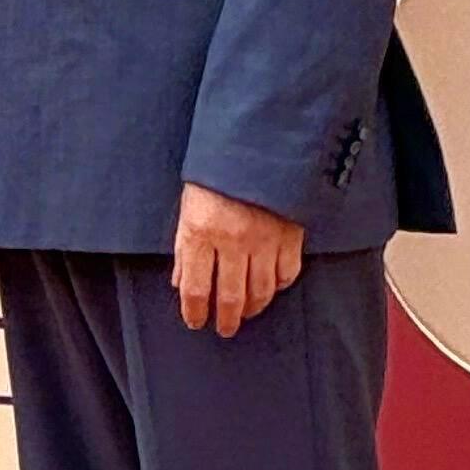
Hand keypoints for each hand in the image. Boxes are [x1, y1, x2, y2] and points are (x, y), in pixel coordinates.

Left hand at [172, 183, 304, 337]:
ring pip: (259, 292)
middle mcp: (232, 241)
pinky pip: (286, 273)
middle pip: (229, 297)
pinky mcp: (289, 234)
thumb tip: (180, 283)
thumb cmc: (215, 171)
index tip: (195, 322)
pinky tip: (271, 287)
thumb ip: (184, 246)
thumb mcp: (188, 204)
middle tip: (225, 329)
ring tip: (247, 314)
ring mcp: (263, 240)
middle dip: (226, 319)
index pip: (195, 289)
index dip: (194, 313)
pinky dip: (278, 285)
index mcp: (200, 232)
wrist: (257, 140)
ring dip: (252, 309)